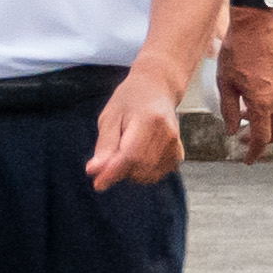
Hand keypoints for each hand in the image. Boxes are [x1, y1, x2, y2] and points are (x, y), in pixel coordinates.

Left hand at [87, 64, 186, 190]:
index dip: (113, 172)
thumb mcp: (110, 117)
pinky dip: (142, 173)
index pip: (130, 155)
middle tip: (109, 157)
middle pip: (139, 168)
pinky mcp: (178, 154)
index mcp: (150, 120)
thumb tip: (94, 171)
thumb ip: (104, 146)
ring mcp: (175, 145)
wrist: (158, 88)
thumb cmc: (130, 100)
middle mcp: (167, 134)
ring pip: (147, 175)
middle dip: (119, 171)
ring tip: (125, 151)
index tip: (97, 184)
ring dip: (130, 173)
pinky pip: (156, 175)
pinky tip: (137, 157)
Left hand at [216, 9, 272, 159]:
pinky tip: (257, 102)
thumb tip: (231, 131)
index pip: (262, 139)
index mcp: (262, 103)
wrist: (258, 26)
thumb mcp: (224, 83)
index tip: (247, 160)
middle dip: (263, 141)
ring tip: (248, 118)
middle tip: (244, 139)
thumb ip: (228, 110)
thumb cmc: (237, 52)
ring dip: (270, 126)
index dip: (254, 153)